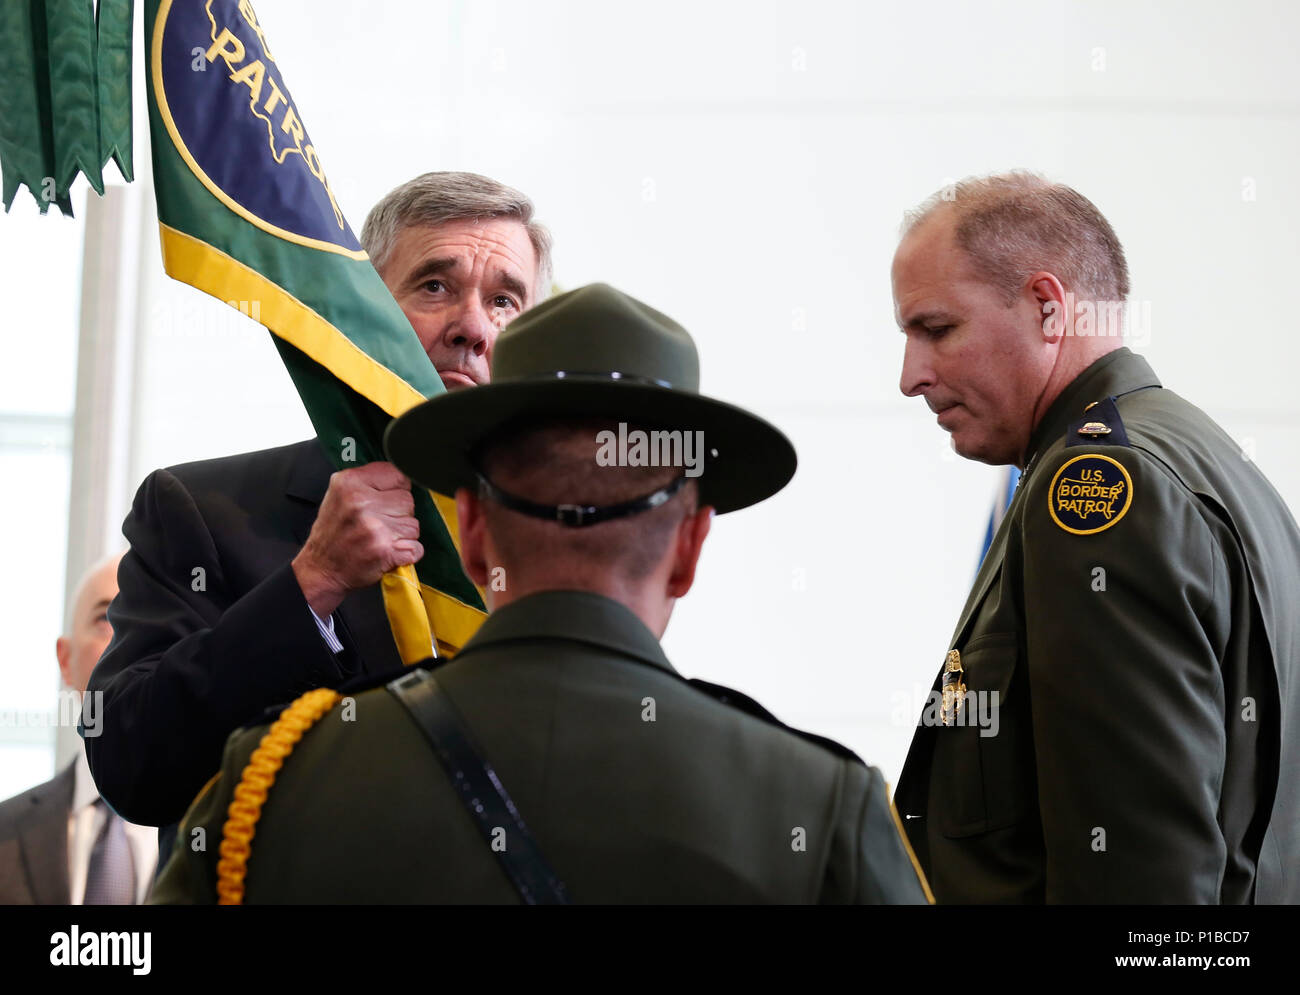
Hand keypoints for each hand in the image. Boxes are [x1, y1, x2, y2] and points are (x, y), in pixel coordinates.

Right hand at [291, 462, 422, 616]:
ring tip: (380, 539)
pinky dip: (408, 553)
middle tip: (378, 525)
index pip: (398, 475)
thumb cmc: (333, 533)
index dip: (396, 491)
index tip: (385, 502)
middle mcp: (361, 502)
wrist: (320, 569)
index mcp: (350, 482)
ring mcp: (374, 527)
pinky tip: (389, 553)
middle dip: (399, 514)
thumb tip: (404, 473)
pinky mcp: (384, 551)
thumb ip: (369, 481)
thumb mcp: (339, 494)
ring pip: (414, 524)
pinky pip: (416, 547)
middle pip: (408, 500)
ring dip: (403, 535)